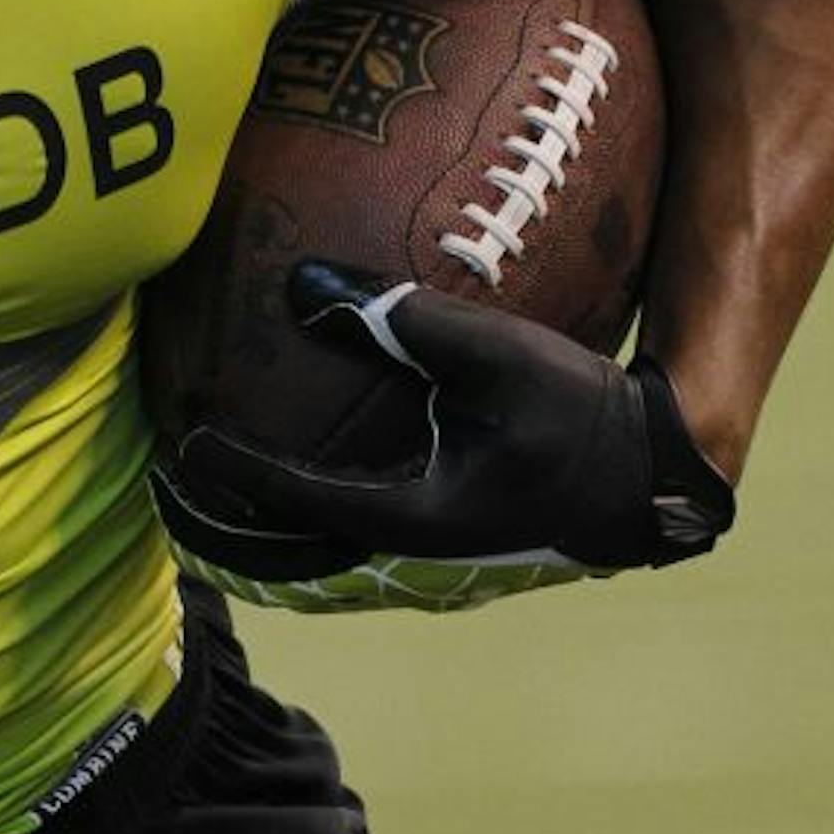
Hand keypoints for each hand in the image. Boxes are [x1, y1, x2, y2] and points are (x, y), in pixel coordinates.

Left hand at [164, 264, 734, 575]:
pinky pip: (366, 511)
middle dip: (237, 509)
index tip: (183, 443)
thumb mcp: (490, 356)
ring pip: (330, 532)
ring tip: (226, 466)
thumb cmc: (579, 412)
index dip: (233, 472)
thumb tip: (300, 287)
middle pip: (297, 535)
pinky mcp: (452, 527)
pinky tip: (315, 448)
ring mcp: (432, 545)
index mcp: (411, 517)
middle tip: (178, 470)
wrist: (655, 469)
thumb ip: (398, 320)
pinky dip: (325, 488)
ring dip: (276, 508)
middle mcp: (411, 545)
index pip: (294, 498)